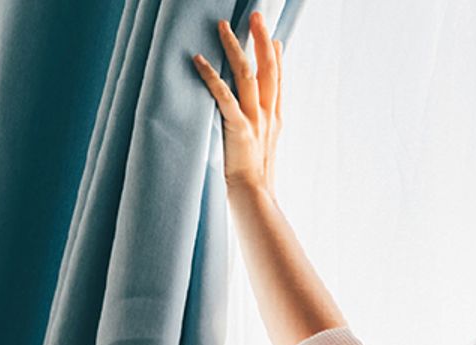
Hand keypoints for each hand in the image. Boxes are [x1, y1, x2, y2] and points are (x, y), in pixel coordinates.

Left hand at [192, 11, 282, 193]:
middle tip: (257, 16)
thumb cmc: (256, 178)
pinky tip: (198, 60)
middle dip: (262, 40)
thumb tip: (257, 118)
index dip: (277, 58)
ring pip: (248, 76)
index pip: (278, 82)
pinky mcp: (239, 128)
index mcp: (275, 120)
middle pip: (269, 70)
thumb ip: (261, 128)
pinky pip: (224, 96)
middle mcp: (269, 116)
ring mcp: (256, 121)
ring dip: (235, 49)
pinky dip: (211, 76)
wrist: (256, 196)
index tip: (273, 37)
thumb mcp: (264, 148)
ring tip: (223, 26)